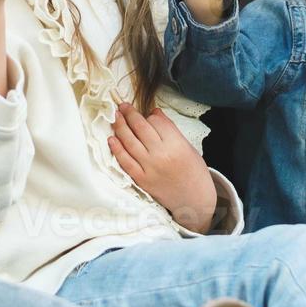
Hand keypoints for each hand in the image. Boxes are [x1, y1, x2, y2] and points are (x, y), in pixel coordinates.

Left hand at [108, 103, 217, 232]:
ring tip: (115, 117)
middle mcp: (161, 154)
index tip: (145, 112)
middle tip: (122, 106)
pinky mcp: (142, 180)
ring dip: (120, 127)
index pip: (156, 122)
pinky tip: (111, 139)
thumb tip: (154, 112)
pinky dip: (117, 149)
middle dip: (130, 114)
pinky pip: (125, 162)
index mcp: (176, 144)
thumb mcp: (188, 146)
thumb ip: (170, 130)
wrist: (194, 200)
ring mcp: (150, 168)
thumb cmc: (194, 172)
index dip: (149, 115)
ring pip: (129, 142)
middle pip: (140, 128)